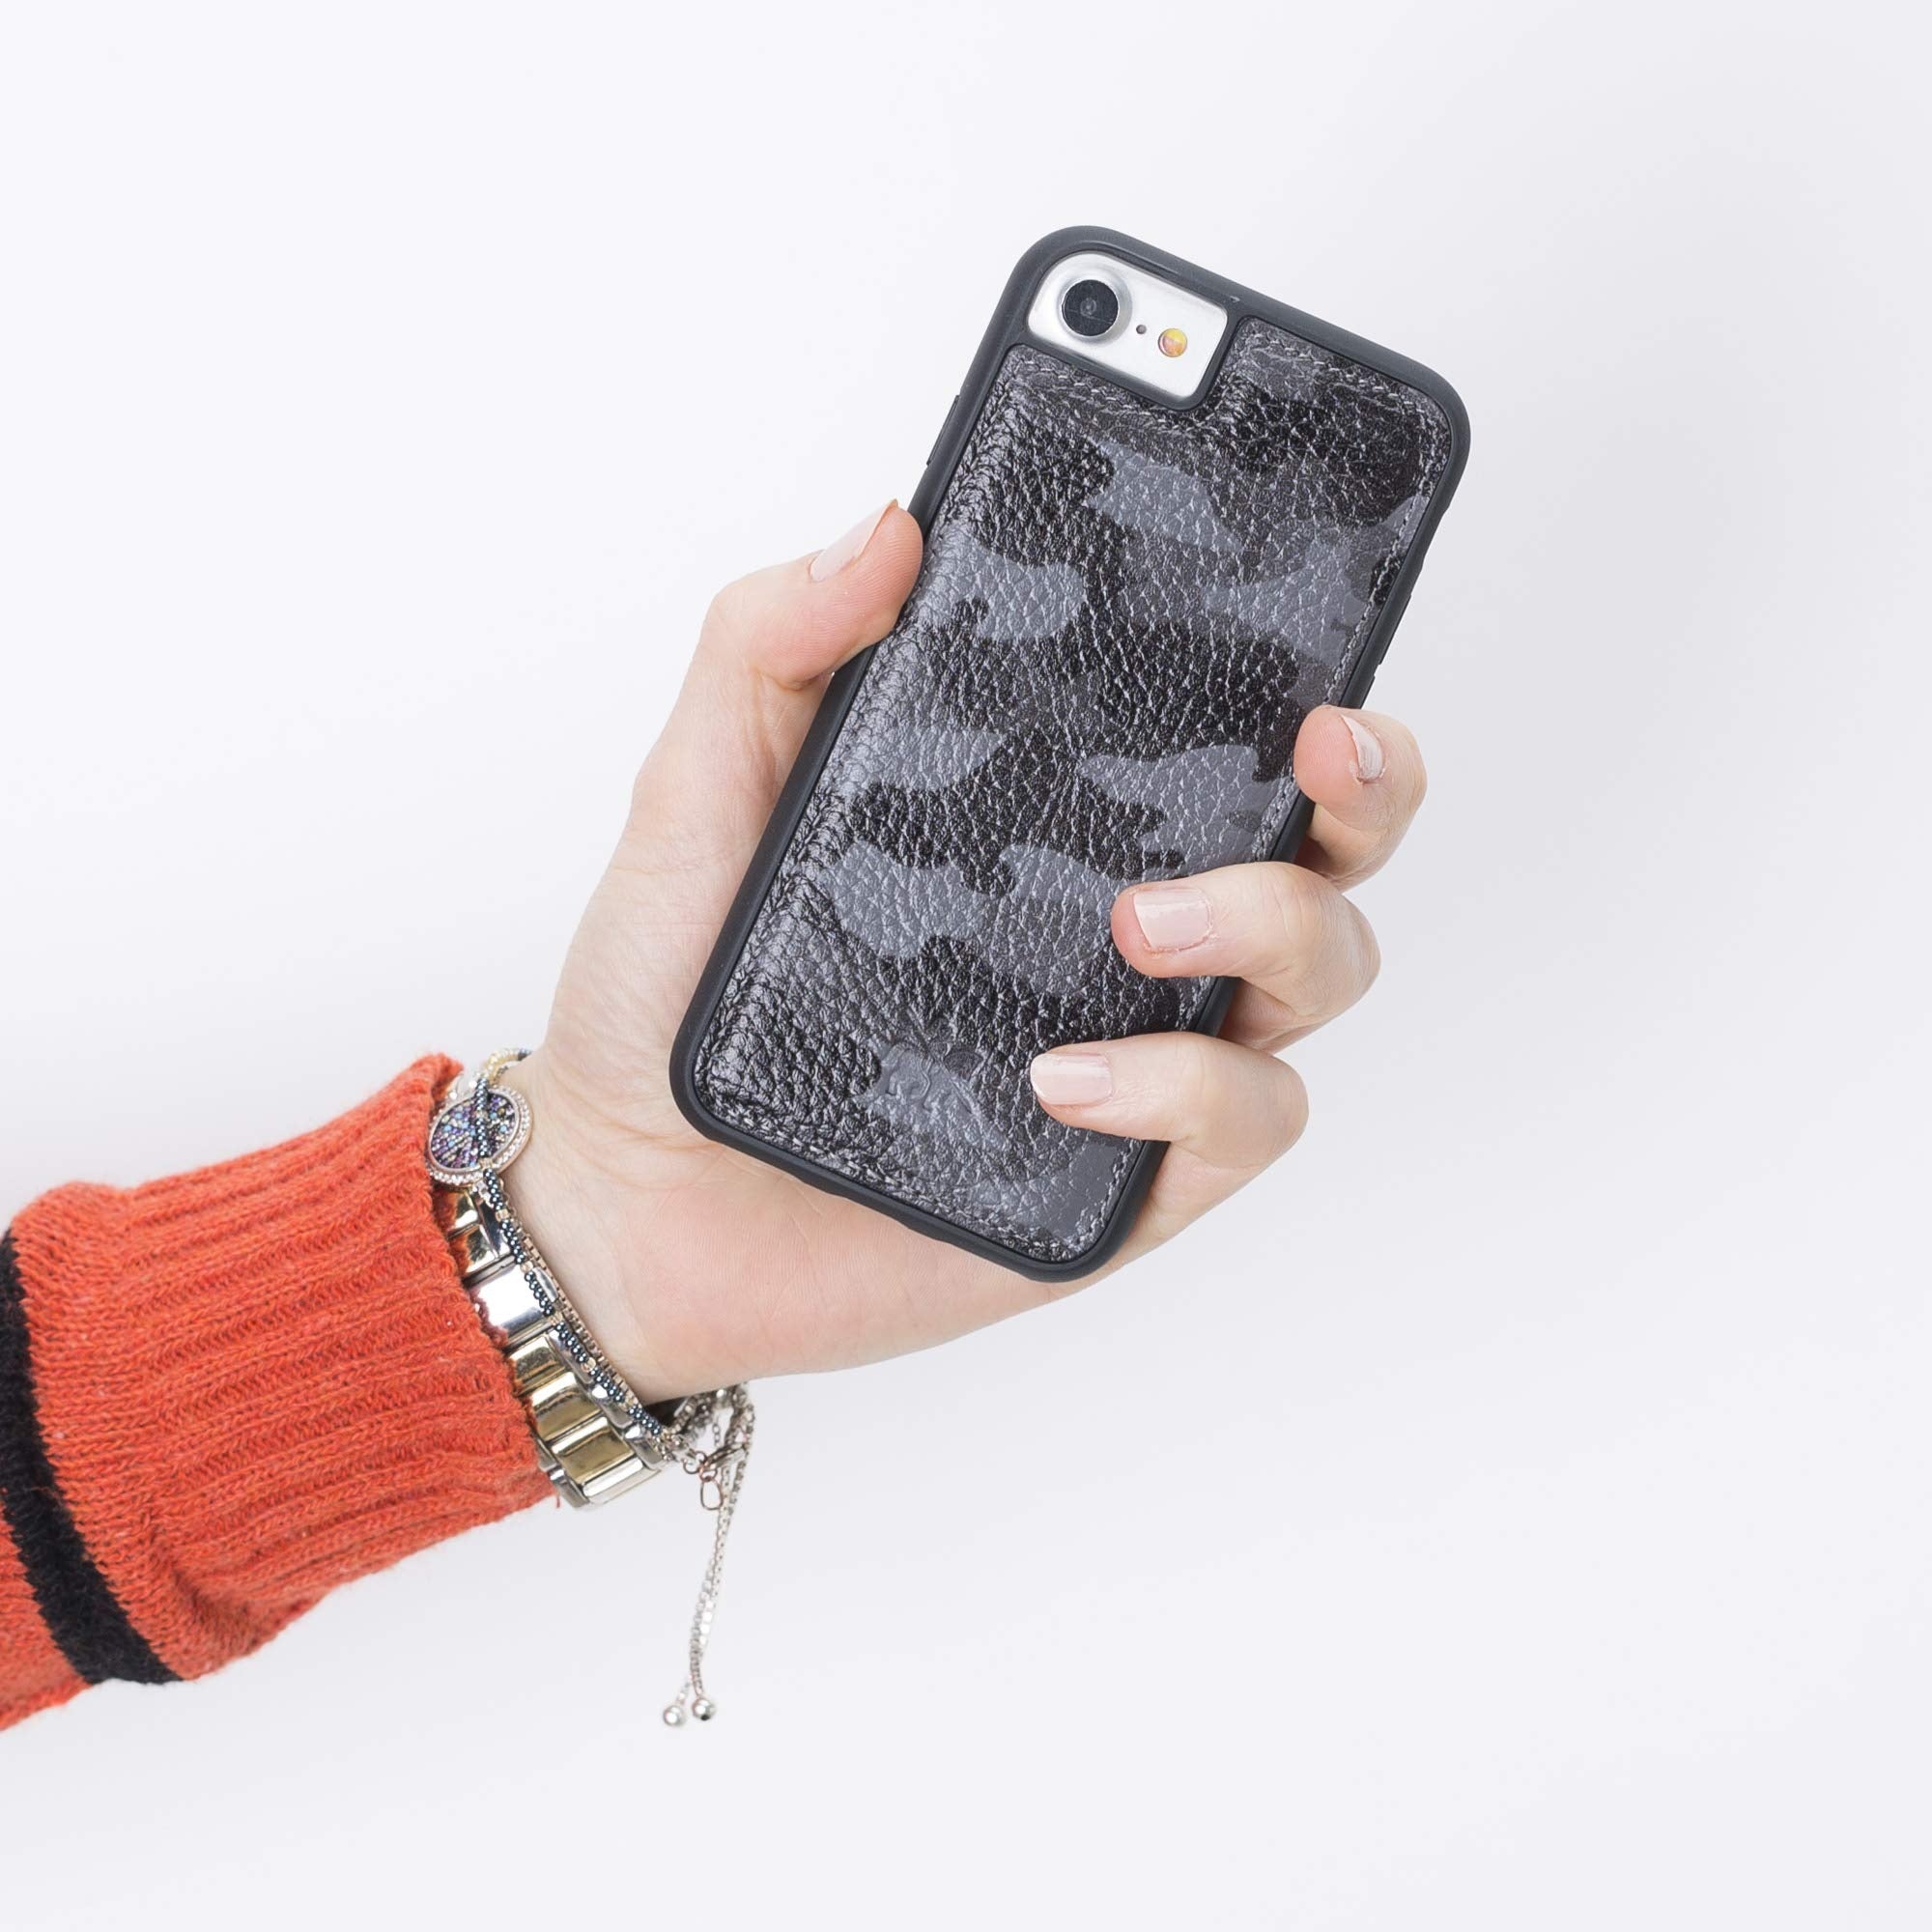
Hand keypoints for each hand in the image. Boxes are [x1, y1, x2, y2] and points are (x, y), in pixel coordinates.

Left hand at [500, 504, 1428, 1399]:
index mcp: (1052, 825)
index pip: (1223, 738)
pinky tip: (1065, 1076)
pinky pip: (1243, 1124)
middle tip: (1316, 752)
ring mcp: (1140, 1055)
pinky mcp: (1125, 1181)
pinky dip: (1185, 1085)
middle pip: (1330, 848)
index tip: (1313, 627)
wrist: (623, 1203)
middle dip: (1370, 784)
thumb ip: (772, 646)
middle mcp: (1122, 931)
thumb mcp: (699, 793)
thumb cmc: (667, 999)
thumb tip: (893, 525)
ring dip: (1273, 928)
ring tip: (1135, 922)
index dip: (1306, 678)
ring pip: (1323, 976)